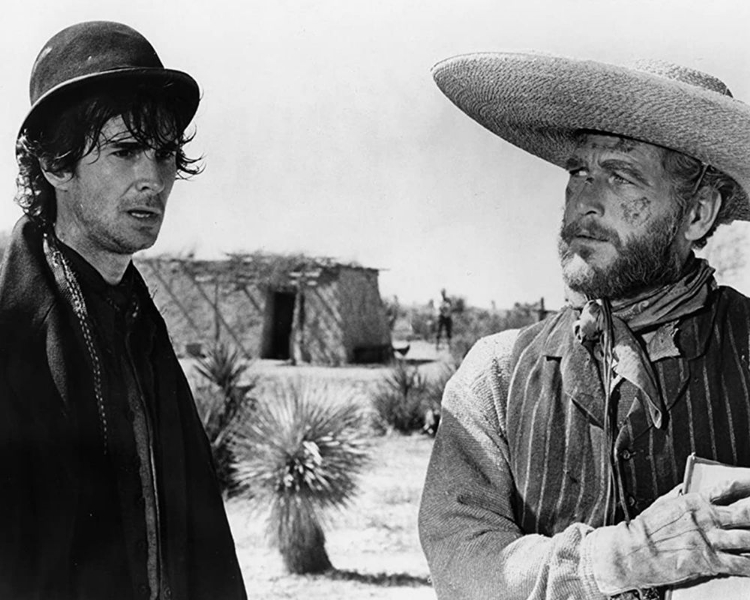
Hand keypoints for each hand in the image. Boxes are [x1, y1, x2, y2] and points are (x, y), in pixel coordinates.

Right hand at [585, 479, 749, 594]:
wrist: (633, 551)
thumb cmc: (644, 529)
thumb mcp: (662, 504)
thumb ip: (679, 497)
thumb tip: (686, 488)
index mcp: (695, 502)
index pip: (729, 489)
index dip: (748, 484)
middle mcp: (705, 519)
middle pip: (745, 513)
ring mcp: (708, 540)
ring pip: (747, 538)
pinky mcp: (708, 561)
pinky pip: (739, 564)